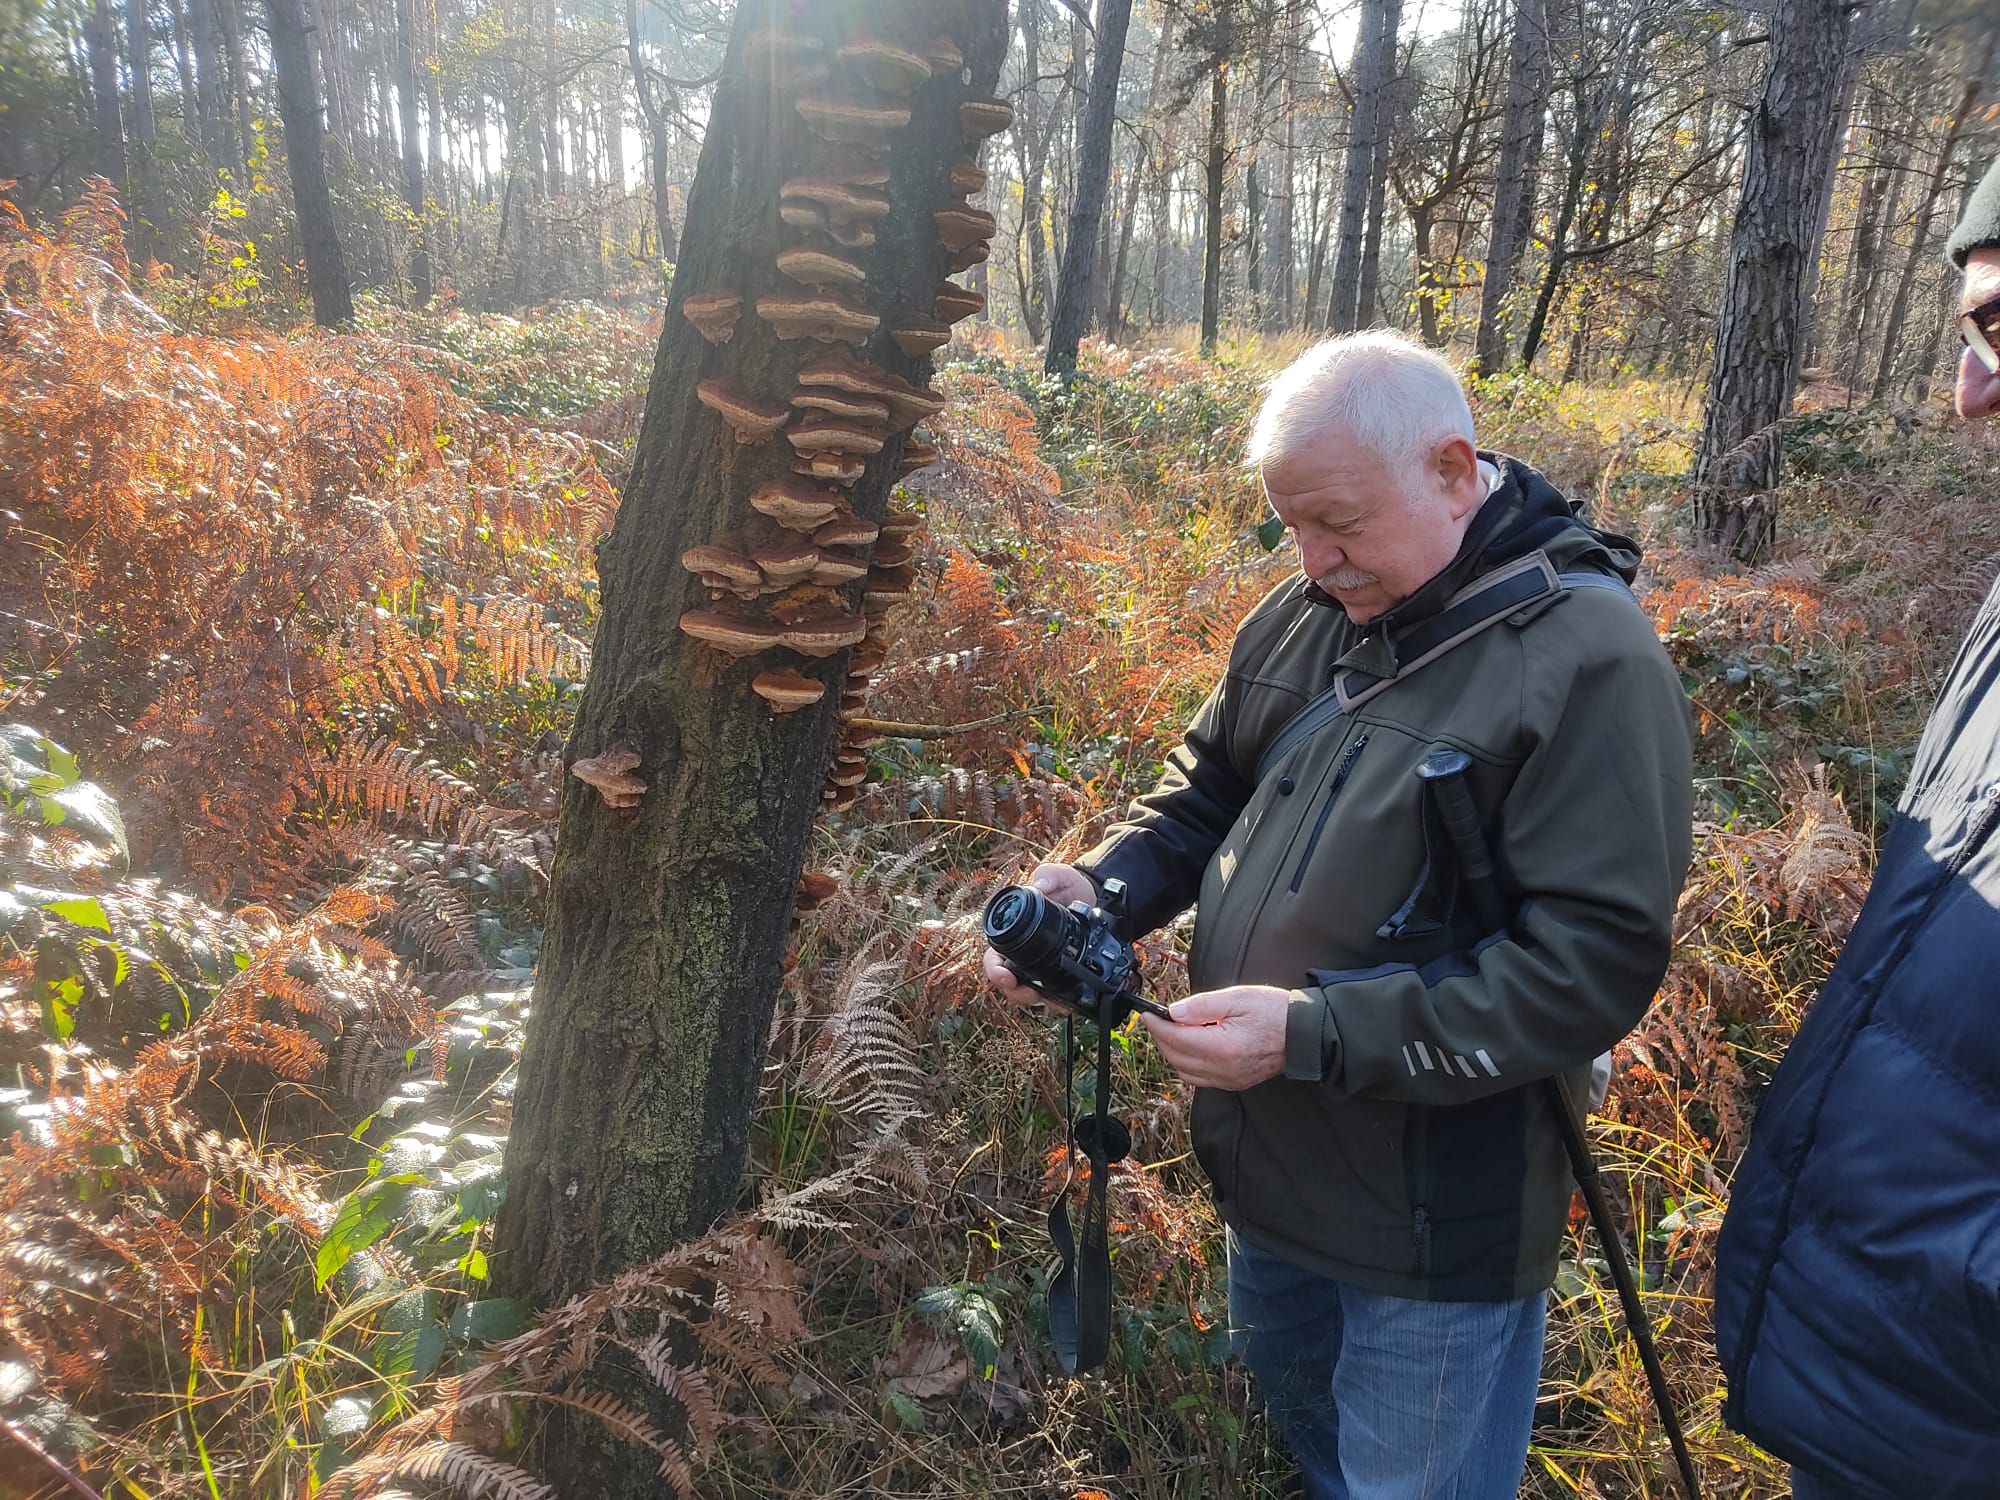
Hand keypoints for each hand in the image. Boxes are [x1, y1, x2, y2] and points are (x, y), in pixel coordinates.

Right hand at [980, 863, 1097, 1007]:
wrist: (1091, 895)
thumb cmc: (1066, 884)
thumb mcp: (1057, 874)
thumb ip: (1047, 876)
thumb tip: (1039, 886)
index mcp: (1012, 930)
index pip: (994, 955)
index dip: (995, 969)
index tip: (1006, 976)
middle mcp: (1020, 950)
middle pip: (1007, 980)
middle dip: (1015, 992)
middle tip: (1031, 994)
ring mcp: (1038, 962)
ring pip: (1027, 990)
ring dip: (1037, 1000)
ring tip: (1055, 1003)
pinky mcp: (1057, 970)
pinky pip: (1051, 990)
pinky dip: (1056, 1000)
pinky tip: (1066, 1003)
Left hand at [1141, 984, 1291, 1090]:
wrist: (1305, 1035)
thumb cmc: (1275, 1012)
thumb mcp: (1237, 998)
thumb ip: (1202, 1005)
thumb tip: (1173, 1012)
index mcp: (1221, 1047)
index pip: (1176, 1039)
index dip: (1157, 1026)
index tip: (1147, 1014)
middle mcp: (1222, 1069)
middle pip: (1176, 1057)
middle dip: (1161, 1038)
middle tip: (1157, 1019)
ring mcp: (1229, 1080)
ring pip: (1185, 1071)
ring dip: (1172, 1052)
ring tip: (1171, 1031)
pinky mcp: (1235, 1083)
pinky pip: (1200, 1079)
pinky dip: (1187, 1064)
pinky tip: (1190, 1047)